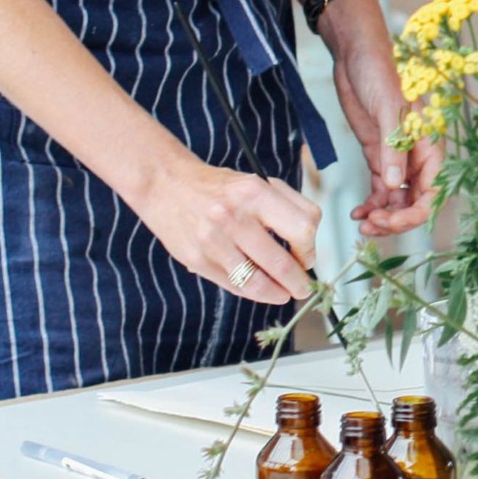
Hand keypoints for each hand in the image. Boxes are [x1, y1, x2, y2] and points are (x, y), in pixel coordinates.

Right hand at [135, 155, 321, 304]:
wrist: (167, 186)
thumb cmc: (221, 187)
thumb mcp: (258, 183)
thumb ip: (288, 208)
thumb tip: (308, 247)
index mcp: (256, 193)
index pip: (302, 229)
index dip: (310, 249)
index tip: (308, 257)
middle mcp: (234, 217)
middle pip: (281, 263)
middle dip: (299, 282)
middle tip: (304, 288)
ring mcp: (213, 241)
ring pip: (256, 281)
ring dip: (277, 294)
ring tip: (285, 295)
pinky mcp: (197, 260)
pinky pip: (233, 285)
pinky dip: (253, 292)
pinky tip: (262, 291)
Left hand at [321, 0, 438, 236]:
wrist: (357, 55)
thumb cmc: (381, 74)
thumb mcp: (388, 108)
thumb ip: (392, 148)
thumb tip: (394, 187)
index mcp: (430, 145)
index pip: (432, 191)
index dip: (413, 213)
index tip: (387, 220)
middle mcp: (417, 156)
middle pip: (415, 202)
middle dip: (395, 219)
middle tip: (369, 227)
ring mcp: (396, 158)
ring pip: (397, 200)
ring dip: (382, 216)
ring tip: (361, 223)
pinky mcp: (377, 156)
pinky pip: (380, 190)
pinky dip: (371, 204)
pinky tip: (357, 212)